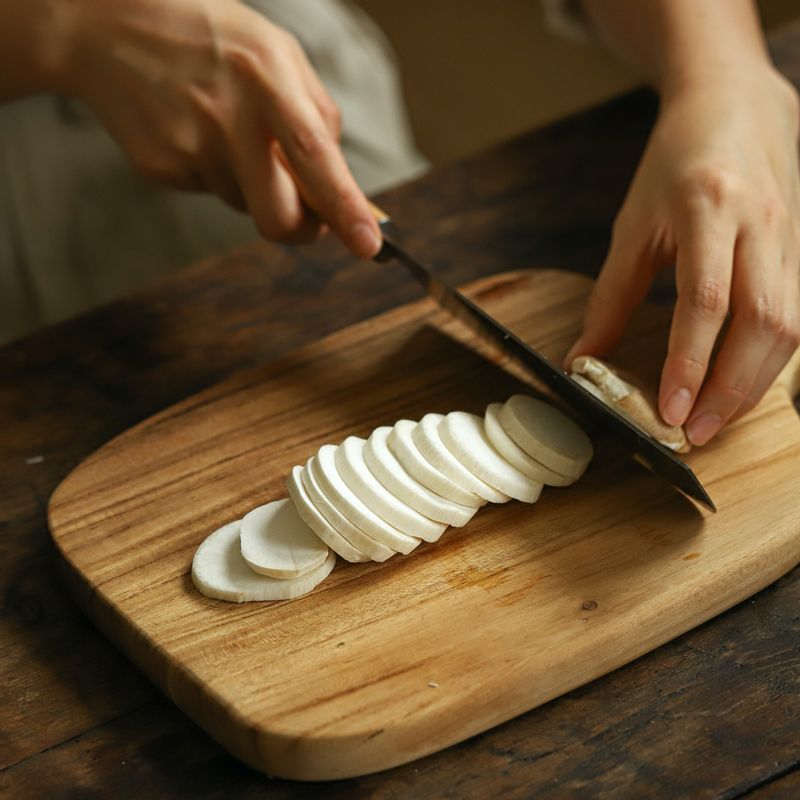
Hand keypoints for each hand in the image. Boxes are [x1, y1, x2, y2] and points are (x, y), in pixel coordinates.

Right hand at [55, 0, 380, 256]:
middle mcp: (228, 117)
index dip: (344, 207)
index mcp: (267, 78)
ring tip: (224, 125)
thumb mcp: (275, 50)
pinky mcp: (160, 167)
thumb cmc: (208, 36)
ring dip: (251, 182)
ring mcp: (189, 146)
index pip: (315, 157)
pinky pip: (210, 190)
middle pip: (278, 216)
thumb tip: (337, 177)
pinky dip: (215, 171)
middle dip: (301, 229)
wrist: (105, 26)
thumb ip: (316, 112)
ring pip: (245, 203)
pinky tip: (193, 129)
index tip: (369, 245)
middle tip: (306, 215)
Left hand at [566, 66, 799, 444]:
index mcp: (710, 207)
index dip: (689, 362)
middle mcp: (761, 223)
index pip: (707, 300)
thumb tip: (586, 356)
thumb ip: (611, 294)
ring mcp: (792, 237)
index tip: (669, 410)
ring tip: (713, 421)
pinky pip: (798, 317)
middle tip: (693, 433)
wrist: (736, 103)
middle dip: (730, 388)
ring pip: (792, 326)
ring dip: (754, 385)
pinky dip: (771, 362)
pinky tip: (742, 388)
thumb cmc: (675, 163)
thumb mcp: (632, 223)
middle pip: (763, 322)